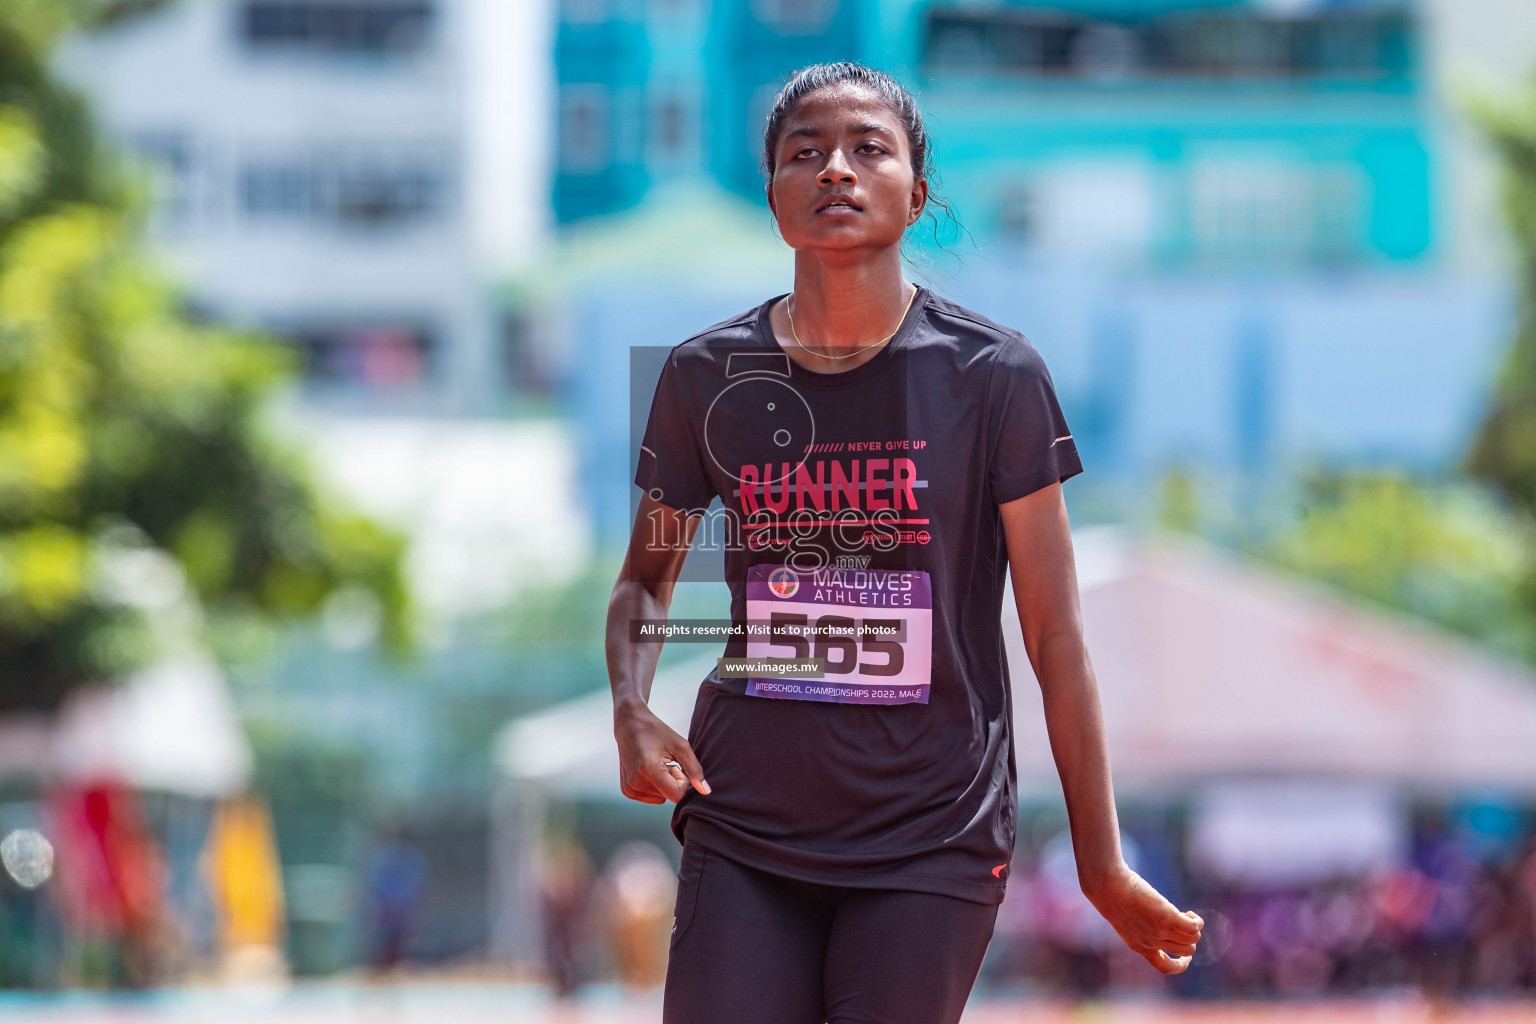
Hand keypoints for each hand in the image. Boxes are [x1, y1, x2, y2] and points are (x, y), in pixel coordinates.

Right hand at [614, 703, 710, 804]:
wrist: (630, 725)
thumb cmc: (656, 732)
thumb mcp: (681, 746)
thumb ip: (694, 770)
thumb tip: (706, 792)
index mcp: (648, 770)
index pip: (676, 796)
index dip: (682, 781)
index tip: (676, 765)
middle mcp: (635, 783)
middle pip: (668, 797)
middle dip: (672, 782)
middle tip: (665, 762)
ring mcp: (629, 788)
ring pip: (660, 799)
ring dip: (663, 784)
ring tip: (656, 764)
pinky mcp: (626, 790)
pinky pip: (651, 798)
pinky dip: (654, 786)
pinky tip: (648, 770)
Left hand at [1083, 863, 1203, 974]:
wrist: (1107, 887)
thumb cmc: (1114, 897)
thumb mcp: (1126, 920)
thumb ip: (1142, 926)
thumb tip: (1160, 922)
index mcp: (1140, 946)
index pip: (1164, 967)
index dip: (1179, 965)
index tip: (1185, 956)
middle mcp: (1151, 942)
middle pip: (1185, 951)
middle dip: (1190, 941)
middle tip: (1184, 925)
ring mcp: (1159, 931)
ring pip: (1192, 940)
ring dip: (1195, 929)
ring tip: (1187, 916)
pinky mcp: (1166, 917)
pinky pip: (1193, 927)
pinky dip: (1197, 921)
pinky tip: (1189, 913)